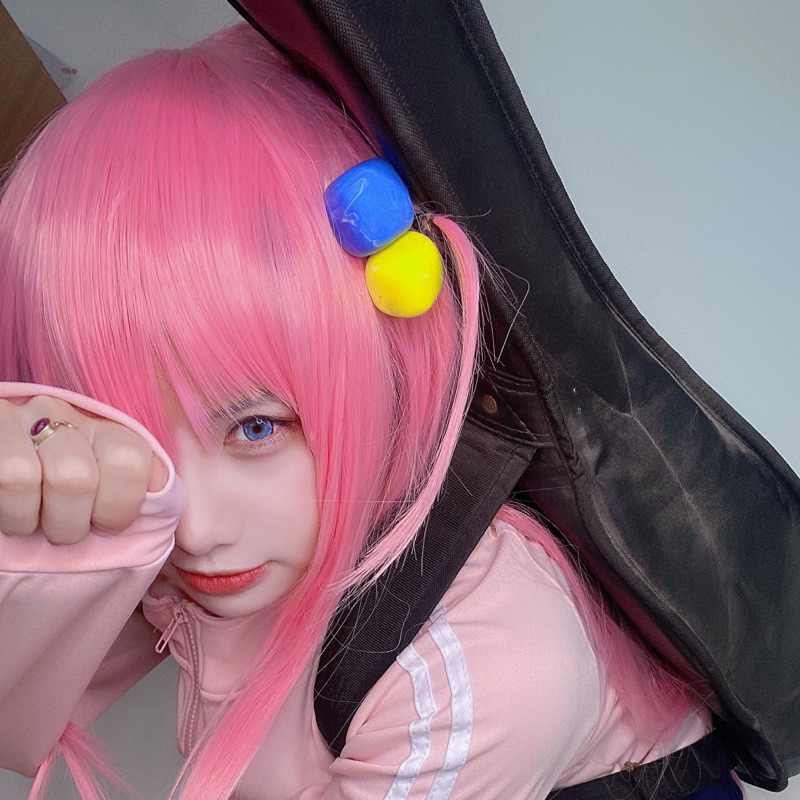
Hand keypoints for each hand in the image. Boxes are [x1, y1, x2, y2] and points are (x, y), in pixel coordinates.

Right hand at [0, 396, 166, 543]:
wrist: (8, 471)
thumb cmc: (60, 499)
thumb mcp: (106, 493)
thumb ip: (144, 497)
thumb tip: (187, 522)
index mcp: (105, 427)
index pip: (131, 460)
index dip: (120, 507)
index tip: (107, 526)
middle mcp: (65, 412)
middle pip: (83, 476)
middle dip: (74, 523)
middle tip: (65, 530)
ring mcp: (24, 416)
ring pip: (49, 478)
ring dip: (41, 520)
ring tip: (34, 523)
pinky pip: (12, 477)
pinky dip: (11, 513)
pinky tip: (10, 512)